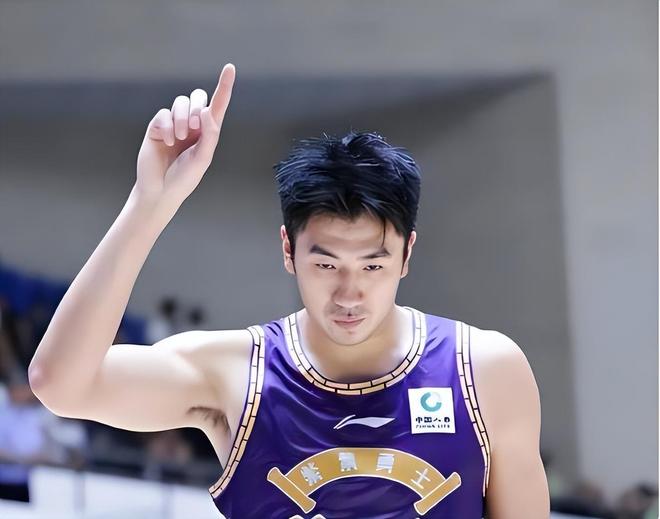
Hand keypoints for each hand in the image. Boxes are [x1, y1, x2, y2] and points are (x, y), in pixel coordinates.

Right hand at [134, 63, 235, 207]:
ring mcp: (174, 124)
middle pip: (198, 97)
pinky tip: (166, 141)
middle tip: (194, 128)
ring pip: (180, 102)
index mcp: (208, 132)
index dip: (224, 86)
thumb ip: (209, 135)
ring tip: (179, 138)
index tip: (230, 68)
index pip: (218, 105)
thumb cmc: (184, 178)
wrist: (160, 190)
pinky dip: (166, 126)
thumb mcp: (203, 158)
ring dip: (182, 118)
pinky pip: (163, 113)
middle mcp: (192, 124)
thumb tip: (208, 112)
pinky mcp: (157, 126)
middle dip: (197, 107)